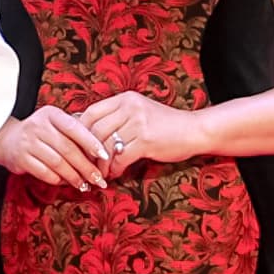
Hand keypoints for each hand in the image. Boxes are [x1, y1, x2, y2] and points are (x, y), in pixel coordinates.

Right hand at [0, 107, 117, 190]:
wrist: (9, 139)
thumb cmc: (41, 133)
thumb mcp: (56, 124)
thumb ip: (75, 133)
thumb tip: (102, 153)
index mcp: (51, 114)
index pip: (74, 127)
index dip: (91, 142)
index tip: (104, 156)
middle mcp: (38, 126)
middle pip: (67, 148)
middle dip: (86, 166)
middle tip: (98, 179)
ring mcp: (28, 142)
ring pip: (57, 163)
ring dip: (74, 176)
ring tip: (84, 184)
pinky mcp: (21, 159)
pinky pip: (44, 172)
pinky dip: (58, 180)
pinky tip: (66, 183)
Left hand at [78, 92, 209, 172]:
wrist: (195, 130)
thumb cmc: (166, 125)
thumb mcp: (140, 112)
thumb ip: (118, 117)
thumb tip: (89, 132)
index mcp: (125, 98)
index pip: (91, 112)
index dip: (80, 132)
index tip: (78, 147)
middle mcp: (130, 107)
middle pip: (95, 131)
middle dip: (87, 152)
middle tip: (86, 165)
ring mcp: (138, 123)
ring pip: (106, 146)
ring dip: (100, 164)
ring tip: (101, 173)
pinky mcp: (147, 140)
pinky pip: (121, 158)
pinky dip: (114, 169)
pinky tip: (115, 174)